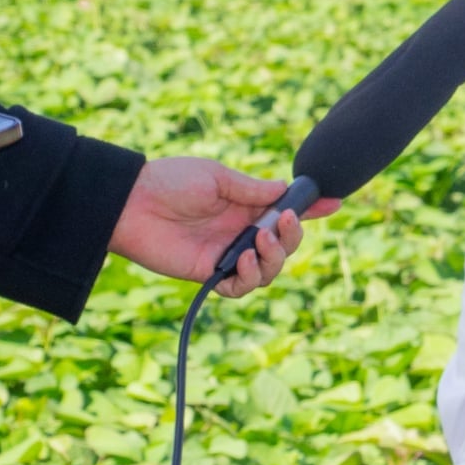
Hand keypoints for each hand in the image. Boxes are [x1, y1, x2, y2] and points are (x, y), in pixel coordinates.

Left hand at [107, 158, 340, 297]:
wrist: (131, 202)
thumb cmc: (171, 181)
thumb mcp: (218, 177)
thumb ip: (253, 190)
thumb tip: (285, 191)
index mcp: (245, 205)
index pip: (284, 211)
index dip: (310, 210)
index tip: (333, 203)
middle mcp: (240, 232)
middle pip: (284, 245)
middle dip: (293, 236)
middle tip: (283, 221)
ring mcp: (226, 254)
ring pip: (268, 269)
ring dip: (274, 257)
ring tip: (259, 240)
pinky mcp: (208, 274)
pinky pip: (240, 287)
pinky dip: (250, 276)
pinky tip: (243, 259)